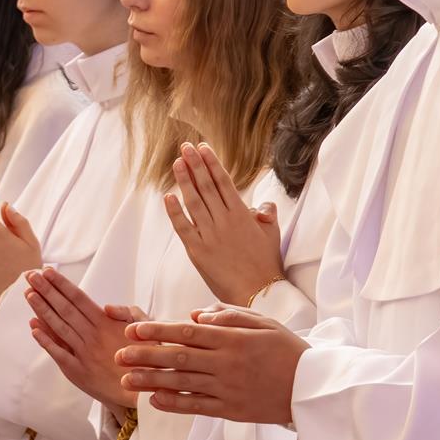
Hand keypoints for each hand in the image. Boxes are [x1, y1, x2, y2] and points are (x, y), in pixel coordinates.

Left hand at [23, 267, 136, 411]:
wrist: (139, 392)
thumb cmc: (143, 355)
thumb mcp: (144, 328)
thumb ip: (127, 312)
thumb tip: (106, 306)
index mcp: (106, 324)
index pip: (78, 299)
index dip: (61, 284)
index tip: (47, 271)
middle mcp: (92, 336)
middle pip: (64, 309)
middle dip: (46, 290)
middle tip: (29, 276)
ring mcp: (83, 354)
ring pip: (58, 327)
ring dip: (42, 310)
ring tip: (28, 294)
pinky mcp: (76, 371)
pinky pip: (58, 353)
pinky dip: (45, 340)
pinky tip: (33, 327)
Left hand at [119, 307, 306, 422]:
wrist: (313, 388)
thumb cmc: (288, 350)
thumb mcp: (263, 322)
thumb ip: (228, 315)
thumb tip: (194, 315)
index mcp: (233, 339)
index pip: (187, 332)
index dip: (157, 331)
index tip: (133, 330)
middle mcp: (227, 363)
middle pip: (178, 357)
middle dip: (145, 355)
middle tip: (118, 355)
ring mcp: (228, 388)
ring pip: (182, 383)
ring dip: (151, 381)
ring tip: (126, 380)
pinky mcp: (232, 410)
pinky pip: (198, 407)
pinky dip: (174, 404)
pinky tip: (154, 400)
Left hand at [164, 142, 284, 304]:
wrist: (258, 293)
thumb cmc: (266, 264)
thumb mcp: (272, 234)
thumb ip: (267, 213)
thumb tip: (263, 203)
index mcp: (242, 214)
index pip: (224, 182)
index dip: (212, 163)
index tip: (203, 148)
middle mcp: (224, 221)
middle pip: (206, 187)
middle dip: (195, 165)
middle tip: (185, 147)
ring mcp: (209, 236)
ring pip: (194, 202)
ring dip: (184, 181)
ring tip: (177, 163)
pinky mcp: (198, 252)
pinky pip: (183, 227)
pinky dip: (174, 212)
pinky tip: (168, 196)